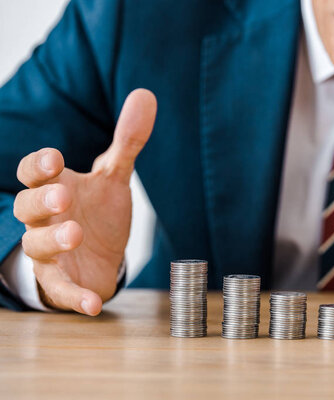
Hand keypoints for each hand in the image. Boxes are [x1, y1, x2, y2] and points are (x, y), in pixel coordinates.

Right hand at [13, 89, 156, 315]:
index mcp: (55, 187)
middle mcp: (45, 220)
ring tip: (75, 233)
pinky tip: (94, 304)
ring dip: (53, 241)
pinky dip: (75, 297)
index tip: (55, 158)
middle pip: (26, 207)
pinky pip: (62, 291)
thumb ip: (127, 141)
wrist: (101, 253)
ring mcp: (50, 253)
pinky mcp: (63, 282)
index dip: (39, 166)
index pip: (33, 173)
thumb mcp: (114, 176)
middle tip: (63, 195)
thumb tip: (146, 94)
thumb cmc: (99, 210)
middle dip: (42, 200)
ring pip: (37, 246)